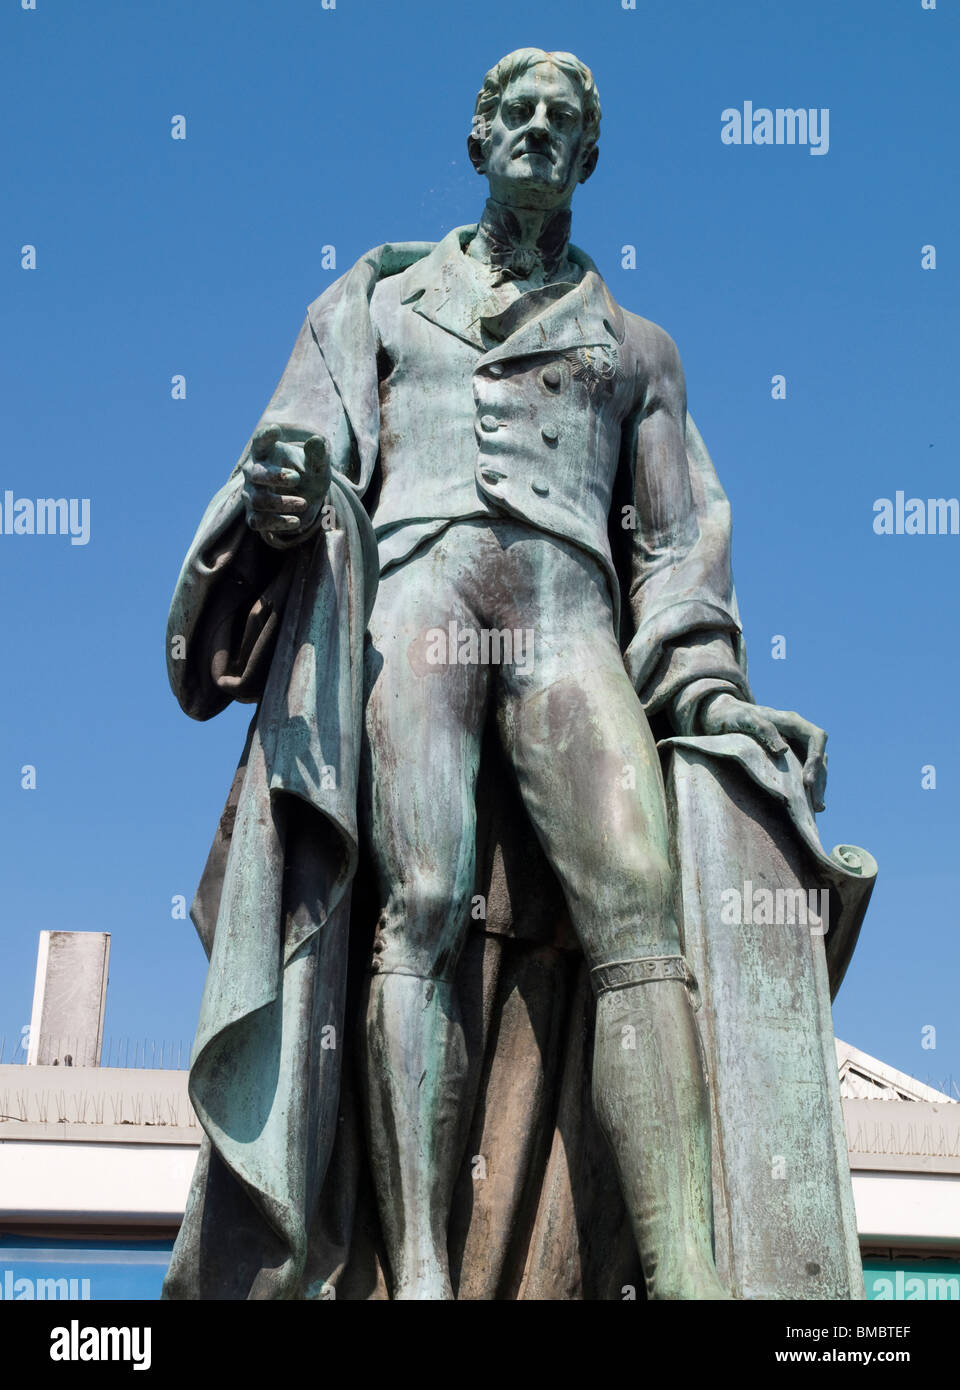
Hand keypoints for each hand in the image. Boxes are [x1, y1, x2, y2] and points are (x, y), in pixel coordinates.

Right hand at [241, 426, 330, 545]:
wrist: (308, 504)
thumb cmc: (309, 477)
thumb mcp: (317, 466)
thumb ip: (317, 455)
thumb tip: (317, 440)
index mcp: (266, 454)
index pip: (260, 442)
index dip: (265, 437)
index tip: (276, 429)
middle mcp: (253, 473)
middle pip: (255, 473)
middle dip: (275, 476)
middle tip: (297, 478)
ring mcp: (251, 495)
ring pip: (258, 500)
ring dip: (281, 502)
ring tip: (304, 503)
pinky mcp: (254, 516)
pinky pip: (258, 522)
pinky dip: (277, 523)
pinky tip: (296, 522)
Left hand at [699, 693, 827, 812]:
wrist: (721, 715)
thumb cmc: (732, 715)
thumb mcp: (744, 719)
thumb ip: (763, 729)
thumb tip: (783, 751)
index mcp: (791, 721)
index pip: (816, 737)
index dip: (816, 759)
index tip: (807, 782)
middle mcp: (797, 733)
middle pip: (819, 756)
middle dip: (819, 780)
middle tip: (816, 806)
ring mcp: (793, 744)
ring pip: (814, 766)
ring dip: (817, 787)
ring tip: (815, 810)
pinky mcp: (787, 757)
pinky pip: (802, 772)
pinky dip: (805, 788)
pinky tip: (806, 806)